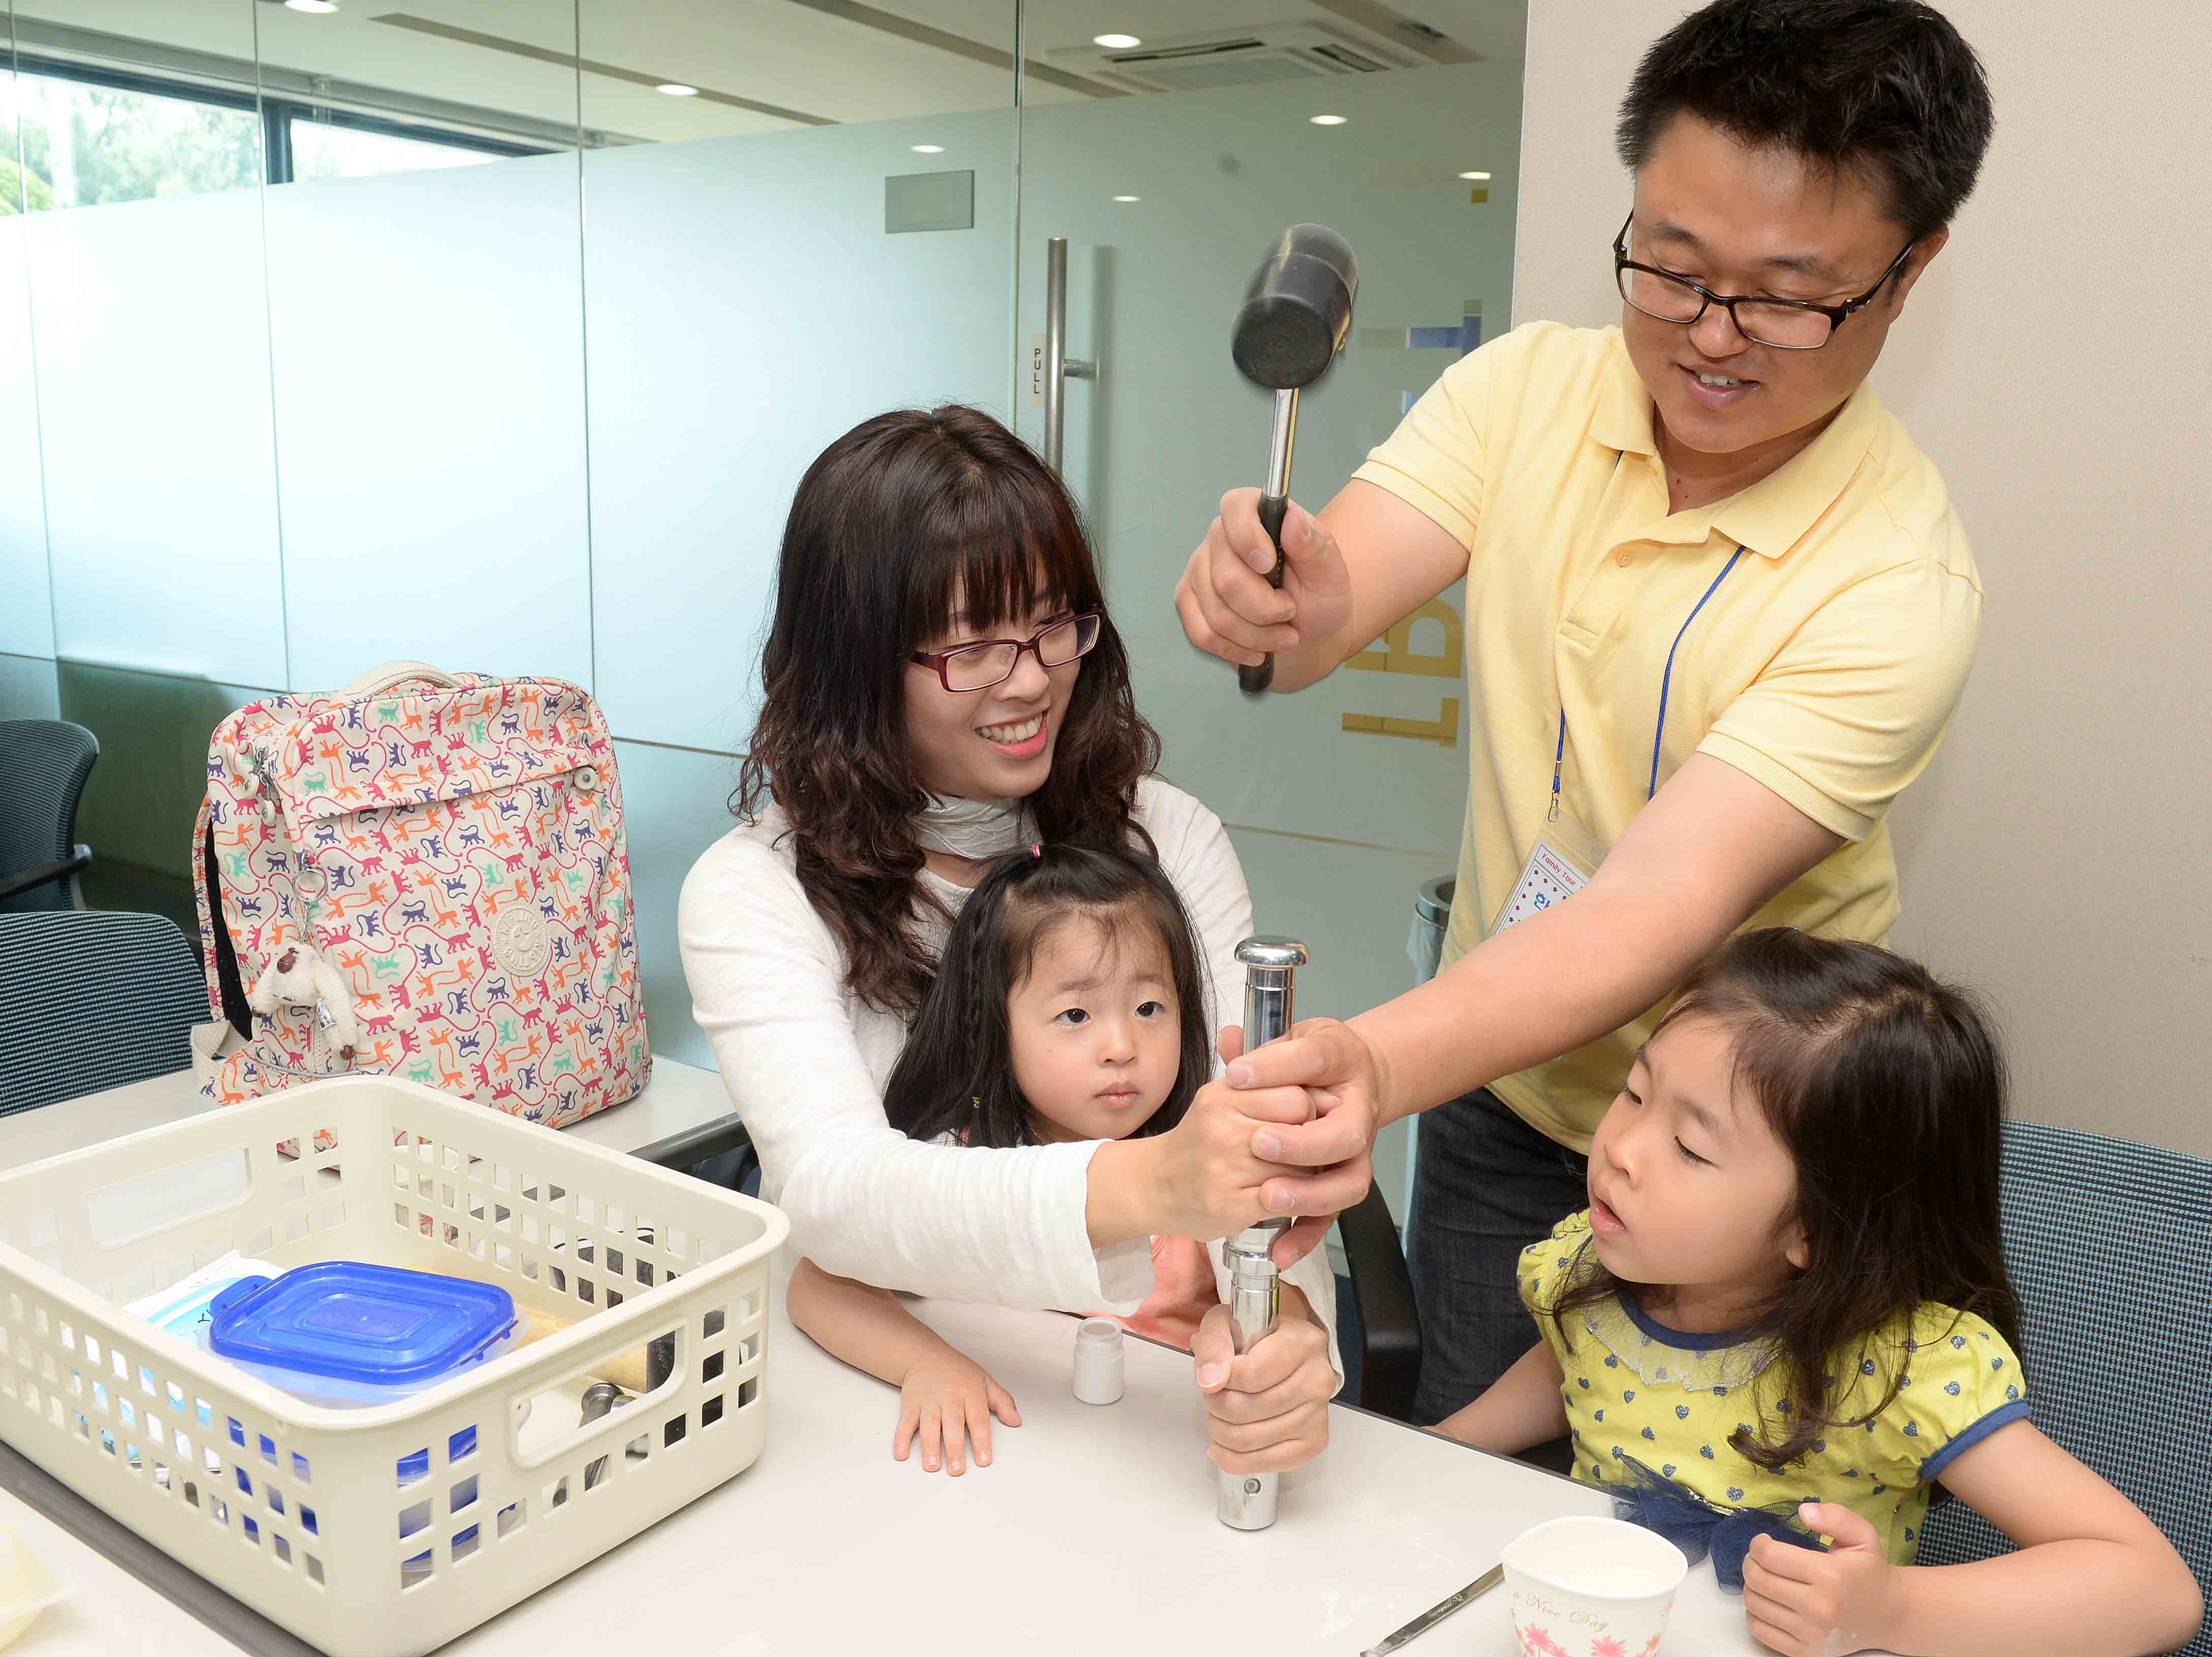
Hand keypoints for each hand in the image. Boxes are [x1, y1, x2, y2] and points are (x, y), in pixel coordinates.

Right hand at [892, 1347, 1019, 1475]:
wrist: (926, 1355)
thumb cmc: (958, 1372)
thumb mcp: (985, 1381)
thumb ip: (1002, 1402)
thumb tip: (1016, 1421)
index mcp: (971, 1393)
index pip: (978, 1419)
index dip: (981, 1440)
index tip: (984, 1460)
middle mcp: (949, 1398)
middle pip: (953, 1425)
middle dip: (954, 1448)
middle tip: (957, 1470)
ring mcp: (929, 1401)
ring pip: (929, 1425)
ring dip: (929, 1446)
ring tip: (932, 1466)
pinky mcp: (910, 1403)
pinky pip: (905, 1422)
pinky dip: (901, 1438)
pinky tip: (902, 1453)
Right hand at [1142, 1040, 1321, 1244]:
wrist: (1154, 1184)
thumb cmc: (1199, 1142)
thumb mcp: (1221, 1098)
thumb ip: (1262, 1082)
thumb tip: (1317, 1080)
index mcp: (1223, 1095)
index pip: (1296, 1095)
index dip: (1309, 1111)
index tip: (1301, 1122)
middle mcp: (1222, 1127)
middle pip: (1302, 1129)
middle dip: (1309, 1142)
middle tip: (1297, 1152)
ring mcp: (1224, 1168)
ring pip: (1298, 1168)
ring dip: (1301, 1175)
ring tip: (1282, 1174)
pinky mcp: (1228, 1205)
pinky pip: (1282, 1199)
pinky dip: (1287, 1199)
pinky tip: (1274, 1195)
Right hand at [1175, 489, 1354, 670]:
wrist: (1308, 624)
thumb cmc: (1318, 591)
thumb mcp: (1329, 568)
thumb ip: (1312, 543)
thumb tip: (1292, 518)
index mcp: (1255, 514)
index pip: (1235, 508)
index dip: (1247, 537)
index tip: (1269, 565)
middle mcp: (1219, 537)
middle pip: (1226, 579)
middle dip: (1266, 609)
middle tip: (1290, 612)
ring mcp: (1199, 569)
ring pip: (1216, 613)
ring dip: (1257, 635)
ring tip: (1283, 636)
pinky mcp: (1189, 601)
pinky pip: (1203, 633)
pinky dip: (1235, 649)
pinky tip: (1257, 650)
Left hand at [1191, 1293, 1332, 1474]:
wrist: (1288, 1349)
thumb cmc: (1258, 1334)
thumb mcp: (1228, 1321)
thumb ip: (1214, 1343)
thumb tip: (1210, 1381)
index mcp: (1303, 1342)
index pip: (1250, 1376)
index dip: (1221, 1380)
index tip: (1216, 1374)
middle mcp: (1317, 1378)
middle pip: (1247, 1410)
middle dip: (1216, 1405)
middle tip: (1213, 1394)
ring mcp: (1318, 1412)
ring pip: (1252, 1439)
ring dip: (1221, 1431)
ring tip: (1219, 1415)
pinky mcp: (1314, 1440)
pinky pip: (1269, 1463)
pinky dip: (1236, 1460)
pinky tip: (1222, 1447)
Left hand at [1221, 1019, 1381, 1265]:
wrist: (1351, 1081)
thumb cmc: (1313, 1061)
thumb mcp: (1291, 1040)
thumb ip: (1262, 1046)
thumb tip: (1231, 1039)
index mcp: (1343, 1060)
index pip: (1314, 1060)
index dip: (1275, 1068)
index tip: (1235, 1076)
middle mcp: (1358, 1110)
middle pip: (1344, 1134)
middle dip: (1301, 1143)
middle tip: (1259, 1143)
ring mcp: (1356, 1153)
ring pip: (1348, 1182)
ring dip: (1308, 1194)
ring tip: (1268, 1197)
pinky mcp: (1345, 1183)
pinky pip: (1332, 1216)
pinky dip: (1306, 1236)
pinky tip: (1280, 1252)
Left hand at [1743, 1503, 1904, 1656]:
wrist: (1886, 1615)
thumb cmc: (1869, 1571)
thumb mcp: (1862, 1535)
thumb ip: (1835, 1517)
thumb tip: (1803, 1511)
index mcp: (1830, 1576)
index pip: (1769, 1556)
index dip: (1758, 1544)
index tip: (1763, 1541)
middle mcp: (1818, 1609)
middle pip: (1758, 1579)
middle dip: (1751, 1562)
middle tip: (1759, 1557)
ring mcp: (1810, 1634)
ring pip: (1754, 1603)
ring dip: (1751, 1586)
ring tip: (1766, 1577)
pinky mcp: (1803, 1652)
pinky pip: (1758, 1629)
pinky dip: (1755, 1613)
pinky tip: (1769, 1601)